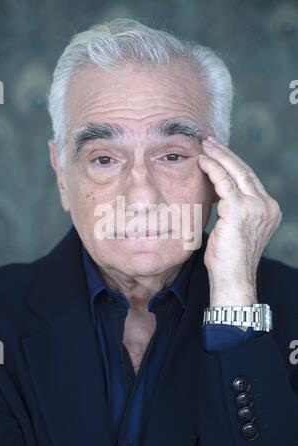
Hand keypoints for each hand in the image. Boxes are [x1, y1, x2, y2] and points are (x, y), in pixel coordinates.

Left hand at [198, 136, 281, 306]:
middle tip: (210, 141)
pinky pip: (224, 182)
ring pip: (236, 172)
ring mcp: (256, 207)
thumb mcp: (234, 229)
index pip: (250, 179)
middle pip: (245, 171)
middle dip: (226, 153)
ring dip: (218, 156)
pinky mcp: (240, 210)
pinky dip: (212, 169)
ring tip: (204, 145)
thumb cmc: (228, 259)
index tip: (219, 153)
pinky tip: (202, 161)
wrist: (232, 279)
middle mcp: (267, 206)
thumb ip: (233, 209)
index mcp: (268, 210)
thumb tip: (217, 192)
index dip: (233, 163)